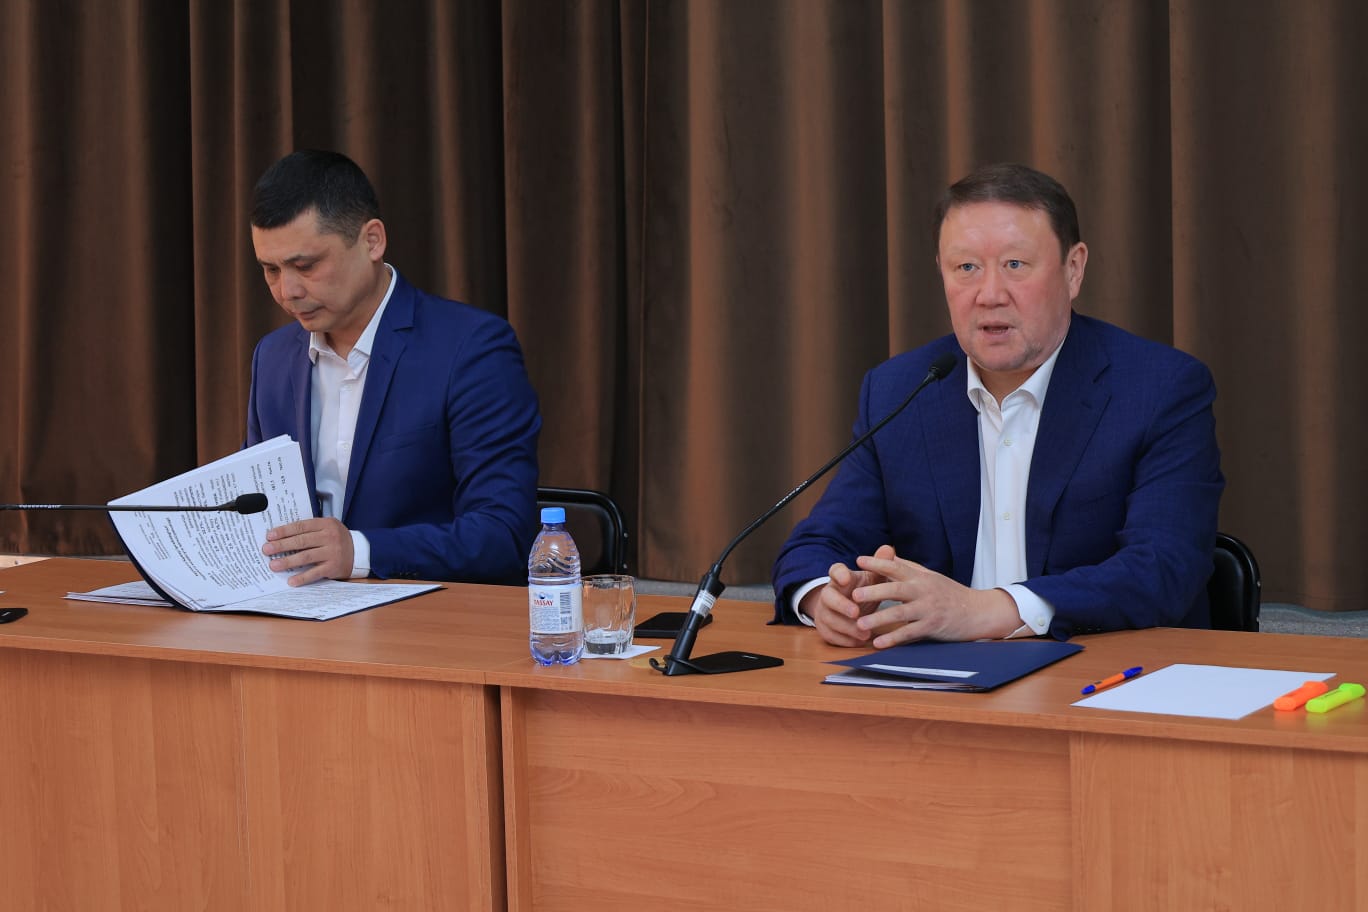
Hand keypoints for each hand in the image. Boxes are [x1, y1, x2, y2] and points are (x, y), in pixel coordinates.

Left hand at [262, 517, 355, 585]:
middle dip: (282, 545)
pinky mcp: (334, 567)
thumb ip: (310, 530)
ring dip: (288, 561)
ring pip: (306, 556)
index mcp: (326, 524)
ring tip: (274, 565)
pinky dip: (303, 577)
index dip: (284, 531)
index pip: (301, 526)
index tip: (270, 536)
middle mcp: (330, 537)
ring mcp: (332, 552)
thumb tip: (282, 537)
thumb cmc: (338, 539)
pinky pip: (315, 573)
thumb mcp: (327, 527)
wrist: (360, 551)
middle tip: (267, 549)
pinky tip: (291, 581)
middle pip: (301, 541)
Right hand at [802, 544, 900, 646]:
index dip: (839, 574)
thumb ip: (880, 565)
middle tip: (856, 613)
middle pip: (828, 598)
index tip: (846, 578)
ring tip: (865, 634)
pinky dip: (845, 640)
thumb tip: (889, 548)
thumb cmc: (863, 590)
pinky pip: (831, 636)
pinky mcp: (825, 628)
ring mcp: (824, 612)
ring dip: (847, 628)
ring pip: (829, 620)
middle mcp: (829, 594)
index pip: (834, 571)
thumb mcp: (873, 578)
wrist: (846, 608)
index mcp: (841, 579)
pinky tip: (860, 642)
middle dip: (841, 606)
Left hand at [849, 548, 1021, 645]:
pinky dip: (894, 639)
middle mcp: (923, 590)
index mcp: (920, 577)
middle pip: (895, 589)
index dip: (877, 563)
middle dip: (874, 591)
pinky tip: (879, 643)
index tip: (858, 560)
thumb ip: (908, 567)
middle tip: (853, 595)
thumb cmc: (950, 593)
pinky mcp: (933, 627)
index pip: (896, 567)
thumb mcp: (930, 576)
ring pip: (900, 613)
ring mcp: (928, 609)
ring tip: (860, 624)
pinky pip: (910, 633)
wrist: (977, 611)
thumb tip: (887, 554)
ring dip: (879, 618)